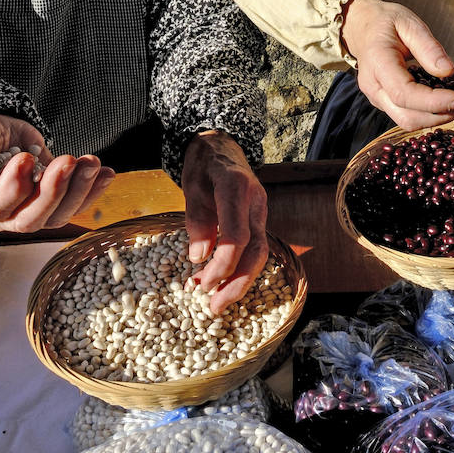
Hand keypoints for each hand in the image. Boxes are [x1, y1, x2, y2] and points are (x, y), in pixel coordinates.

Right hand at [0, 112, 114, 233]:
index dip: (12, 189)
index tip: (25, 160)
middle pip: (28, 220)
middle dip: (52, 192)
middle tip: (66, 161)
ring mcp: (24, 214)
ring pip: (55, 217)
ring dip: (77, 190)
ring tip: (90, 162)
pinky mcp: (50, 205)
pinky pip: (72, 208)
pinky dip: (92, 191)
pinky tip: (105, 173)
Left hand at [181, 130, 267, 314]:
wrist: (221, 146)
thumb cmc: (204, 164)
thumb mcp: (192, 187)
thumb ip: (197, 220)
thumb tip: (199, 258)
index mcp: (238, 189)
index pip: (237, 236)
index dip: (222, 264)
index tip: (203, 283)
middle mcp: (256, 202)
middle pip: (257, 251)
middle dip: (238, 283)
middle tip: (214, 306)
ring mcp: (261, 211)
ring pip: (259, 253)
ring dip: (240, 281)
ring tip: (216, 301)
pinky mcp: (258, 219)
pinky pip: (254, 248)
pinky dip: (239, 268)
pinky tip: (222, 282)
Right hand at [341, 0, 453, 129]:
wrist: (363, 28)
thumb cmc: (386, 23)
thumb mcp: (409, 23)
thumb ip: (428, 47)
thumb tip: (448, 71)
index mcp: (378, 63)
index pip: (404, 94)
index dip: (434, 102)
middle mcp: (374, 87)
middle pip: (407, 117)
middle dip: (441, 114)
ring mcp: (378, 98)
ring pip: (409, 121)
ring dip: (439, 114)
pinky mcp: (386, 103)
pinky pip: (410, 114)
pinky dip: (432, 110)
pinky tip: (447, 90)